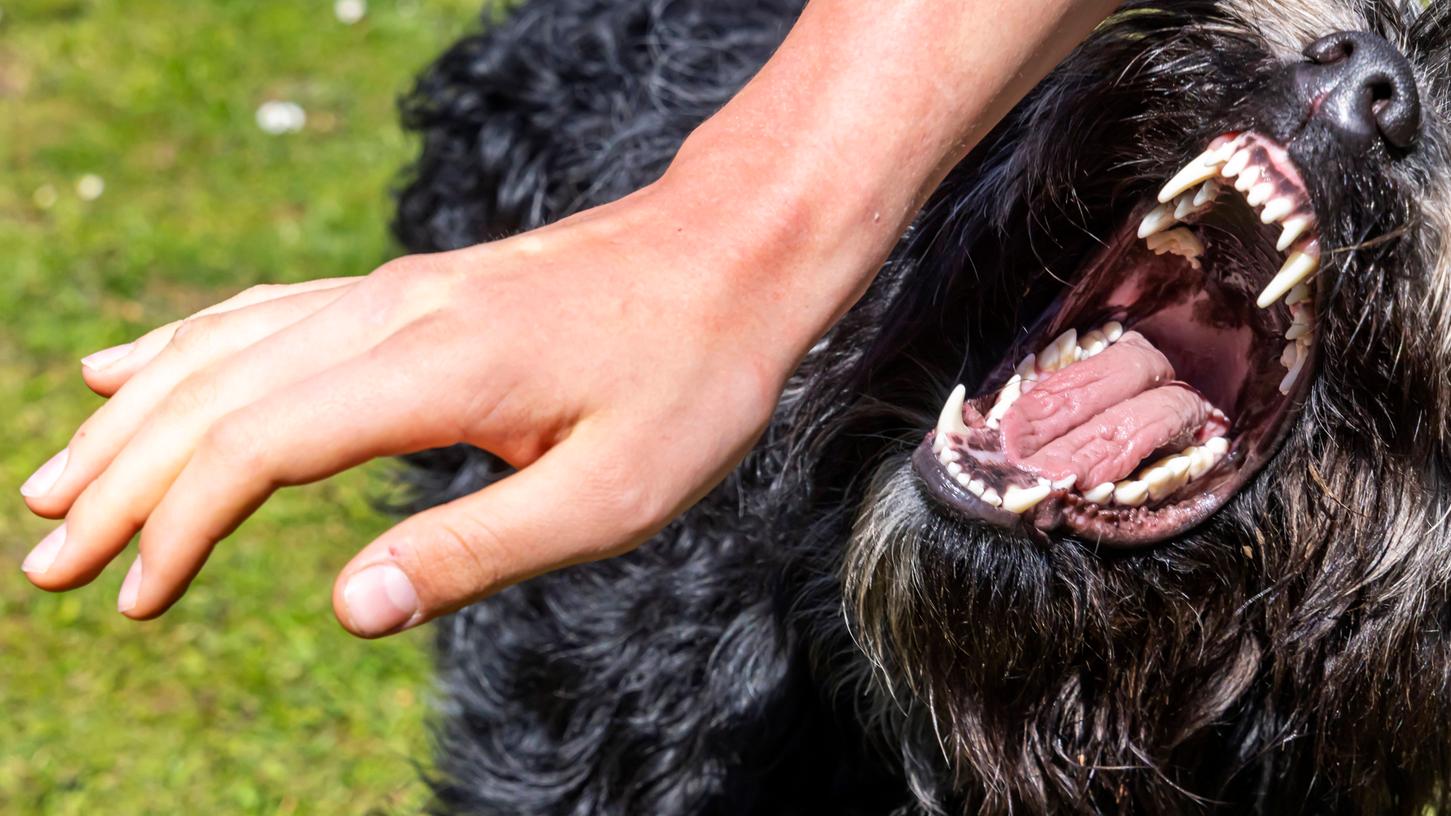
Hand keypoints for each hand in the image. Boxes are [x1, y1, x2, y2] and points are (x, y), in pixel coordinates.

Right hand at [18, 180, 801, 636]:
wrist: (734, 254)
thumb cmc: (690, 381)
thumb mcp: (609, 497)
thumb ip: (475, 552)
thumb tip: (345, 610)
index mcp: (430, 372)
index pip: (255, 447)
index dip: (176, 525)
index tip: (132, 597)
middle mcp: (390, 314)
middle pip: (214, 394)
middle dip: (119, 480)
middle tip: (42, 558)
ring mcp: (395, 291)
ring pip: (226, 346)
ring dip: (135, 417)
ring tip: (54, 478)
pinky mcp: (411, 288)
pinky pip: (269, 311)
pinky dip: (189, 346)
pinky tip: (139, 364)